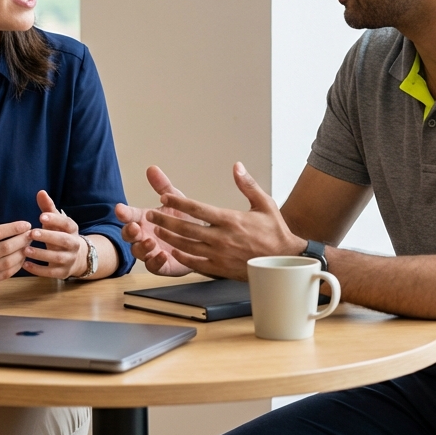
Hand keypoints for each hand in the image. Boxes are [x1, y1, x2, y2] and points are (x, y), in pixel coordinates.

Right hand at [0, 190, 32, 287]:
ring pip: (6, 263)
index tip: (26, 224)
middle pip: (4, 249)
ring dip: (21, 254)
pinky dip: (15, 267)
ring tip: (29, 245)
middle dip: (21, 241)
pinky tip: (21, 259)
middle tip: (31, 234)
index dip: (14, 228)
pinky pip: (3, 275)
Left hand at [23, 190, 88, 278]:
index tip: (41, 216)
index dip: (55, 220)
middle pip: (64, 241)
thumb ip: (48, 208)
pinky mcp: (63, 273)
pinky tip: (25, 264)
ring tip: (25, 250)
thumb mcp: (56, 222)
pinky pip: (51, 273)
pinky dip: (38, 270)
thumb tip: (40, 192)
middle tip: (32, 233)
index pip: (67, 223)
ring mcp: (69, 260)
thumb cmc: (60, 234)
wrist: (76, 257)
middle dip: (49, 237)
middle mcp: (73, 244)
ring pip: (58, 258)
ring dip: (42, 254)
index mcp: (72, 229)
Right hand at [114, 166, 196, 275]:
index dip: (124, 213)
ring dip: (142, 247)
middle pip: (129, 236)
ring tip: (151, 241)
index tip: (120, 208)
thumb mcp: (175, 200)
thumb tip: (152, 168)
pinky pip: (154, 267)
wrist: (204, 238)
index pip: (130, 215)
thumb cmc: (185, 218)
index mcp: (144, 219)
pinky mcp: (163, 265)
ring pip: (138, 252)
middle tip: (134, 227)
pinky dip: (155, 262)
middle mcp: (145, 236)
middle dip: (129, 232)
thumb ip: (163, 186)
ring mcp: (152, 251)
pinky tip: (161, 255)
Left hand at [146, 162, 305, 280]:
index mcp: (231, 219)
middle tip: (151, 215)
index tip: (164, 197)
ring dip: (170, 238)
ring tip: (156, 231)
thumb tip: (237, 166)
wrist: (284, 260)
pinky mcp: (221, 268)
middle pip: (186, 228)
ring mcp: (220, 254)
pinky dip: (183, 257)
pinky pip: (196, 263)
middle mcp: (222, 237)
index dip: (178, 202)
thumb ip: (248, 185)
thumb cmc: (275, 232)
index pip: (198, 209)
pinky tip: (173, 251)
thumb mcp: (264, 204)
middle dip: (165, 221)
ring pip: (187, 246)